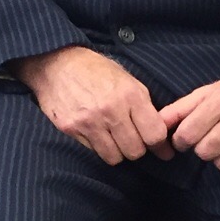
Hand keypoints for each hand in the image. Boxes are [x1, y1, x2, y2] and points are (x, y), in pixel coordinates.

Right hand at [13, 46, 174, 164]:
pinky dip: (98, 146)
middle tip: (134, 141)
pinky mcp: (71, 129)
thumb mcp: (127, 79)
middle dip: (137, 149)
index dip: (161, 146)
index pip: (154, 135)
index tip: (162, 150)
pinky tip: (96, 132)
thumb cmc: (96, 70)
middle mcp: (111, 110)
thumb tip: (160, 134)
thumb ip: (144, 106)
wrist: (57, 63)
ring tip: (114, 139)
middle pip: (135, 151)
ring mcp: (89, 122)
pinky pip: (93, 151)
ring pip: (114, 157)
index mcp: (130, 95)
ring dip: (118, 151)